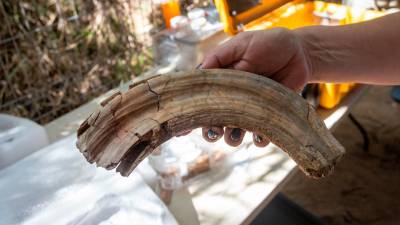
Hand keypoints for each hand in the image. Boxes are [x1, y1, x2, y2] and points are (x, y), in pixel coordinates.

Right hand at [199, 28, 312, 146]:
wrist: (300, 53)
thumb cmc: (268, 44)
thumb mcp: (242, 45)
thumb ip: (221, 59)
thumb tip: (200, 73)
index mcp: (220, 81)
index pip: (201, 98)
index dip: (191, 113)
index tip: (182, 129)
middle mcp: (231, 98)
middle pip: (213, 119)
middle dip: (210, 129)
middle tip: (214, 131)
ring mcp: (249, 109)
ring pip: (233, 131)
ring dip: (231, 137)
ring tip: (234, 136)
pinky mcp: (268, 117)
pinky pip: (260, 134)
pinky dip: (259, 139)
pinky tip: (260, 137)